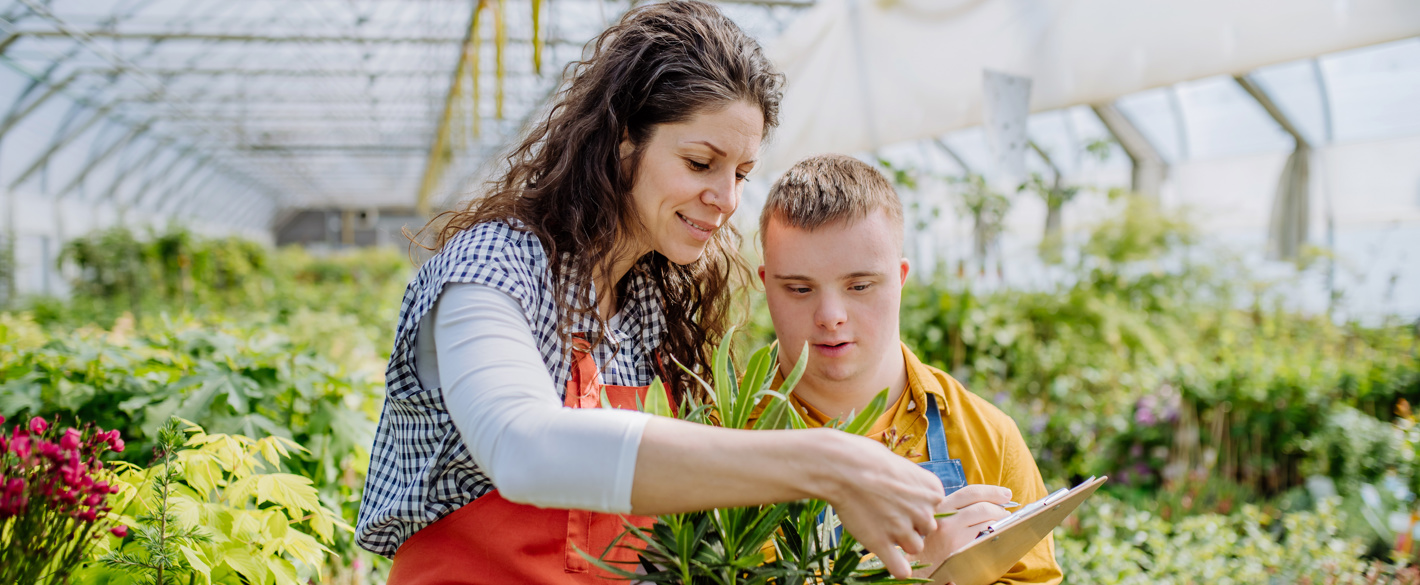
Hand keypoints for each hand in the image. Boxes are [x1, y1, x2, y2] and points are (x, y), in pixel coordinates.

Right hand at [816, 431, 944, 579]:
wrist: (842, 466)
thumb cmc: (866, 458)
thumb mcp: (899, 464)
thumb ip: (910, 483)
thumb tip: (905, 491)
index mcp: (933, 490)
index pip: (934, 508)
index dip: (916, 506)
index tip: (898, 498)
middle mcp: (923, 511)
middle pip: (926, 529)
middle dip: (910, 524)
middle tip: (886, 511)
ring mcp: (903, 529)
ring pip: (914, 547)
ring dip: (901, 542)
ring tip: (880, 526)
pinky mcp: (882, 543)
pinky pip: (899, 568)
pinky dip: (898, 569)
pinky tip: (893, 564)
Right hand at [910, 484, 1013, 578]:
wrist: (920, 566)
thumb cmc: (932, 543)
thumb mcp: (939, 519)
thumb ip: (957, 508)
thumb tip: (989, 500)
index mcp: (940, 506)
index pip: (970, 492)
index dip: (991, 491)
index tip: (1004, 493)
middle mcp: (945, 517)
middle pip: (981, 505)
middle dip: (1000, 506)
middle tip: (1007, 510)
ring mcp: (953, 532)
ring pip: (986, 519)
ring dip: (1000, 520)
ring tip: (1003, 523)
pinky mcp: (961, 547)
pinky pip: (986, 535)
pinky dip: (996, 532)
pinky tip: (997, 535)